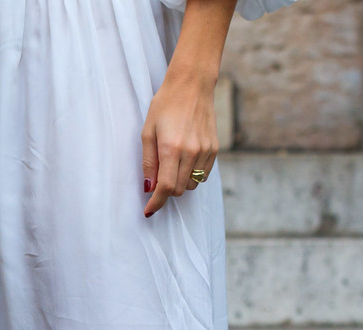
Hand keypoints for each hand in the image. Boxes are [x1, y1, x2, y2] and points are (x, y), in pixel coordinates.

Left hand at [141, 68, 219, 217]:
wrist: (192, 85)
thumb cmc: (165, 105)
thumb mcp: (147, 132)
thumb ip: (149, 163)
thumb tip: (149, 188)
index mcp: (172, 148)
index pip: (165, 188)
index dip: (156, 203)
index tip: (149, 210)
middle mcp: (192, 152)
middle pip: (179, 190)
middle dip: (166, 191)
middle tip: (157, 180)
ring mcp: (206, 151)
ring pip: (192, 185)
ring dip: (180, 184)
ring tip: (171, 167)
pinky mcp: (215, 148)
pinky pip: (203, 175)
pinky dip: (192, 176)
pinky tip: (184, 162)